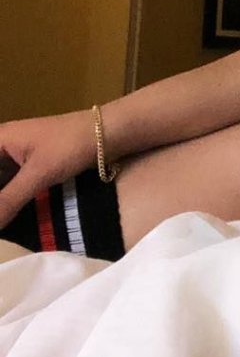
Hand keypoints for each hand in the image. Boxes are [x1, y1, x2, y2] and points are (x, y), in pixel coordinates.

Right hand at [0, 110, 96, 230]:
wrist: (110, 132)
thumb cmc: (71, 145)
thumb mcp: (38, 173)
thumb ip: (8, 200)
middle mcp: (3, 147)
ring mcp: (18, 157)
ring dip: (0, 201)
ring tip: (3, 223)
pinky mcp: (34, 167)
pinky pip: (11, 185)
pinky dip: (8, 200)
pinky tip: (8, 217)